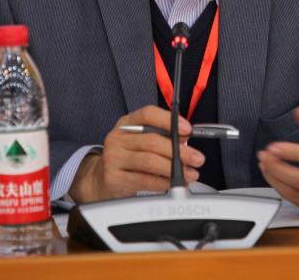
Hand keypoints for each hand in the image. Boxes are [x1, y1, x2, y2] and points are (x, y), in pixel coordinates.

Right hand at [70, 105, 204, 202]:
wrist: (101, 179)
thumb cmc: (128, 158)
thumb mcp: (141, 141)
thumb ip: (162, 137)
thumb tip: (185, 140)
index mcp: (127, 123)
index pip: (148, 114)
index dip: (169, 120)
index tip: (188, 130)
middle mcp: (117, 138)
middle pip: (152, 141)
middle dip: (179, 151)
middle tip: (196, 158)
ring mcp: (113, 158)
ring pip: (149, 161)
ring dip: (174, 169)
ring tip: (189, 173)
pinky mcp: (114, 178)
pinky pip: (144, 180)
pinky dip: (163, 182)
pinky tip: (172, 184)